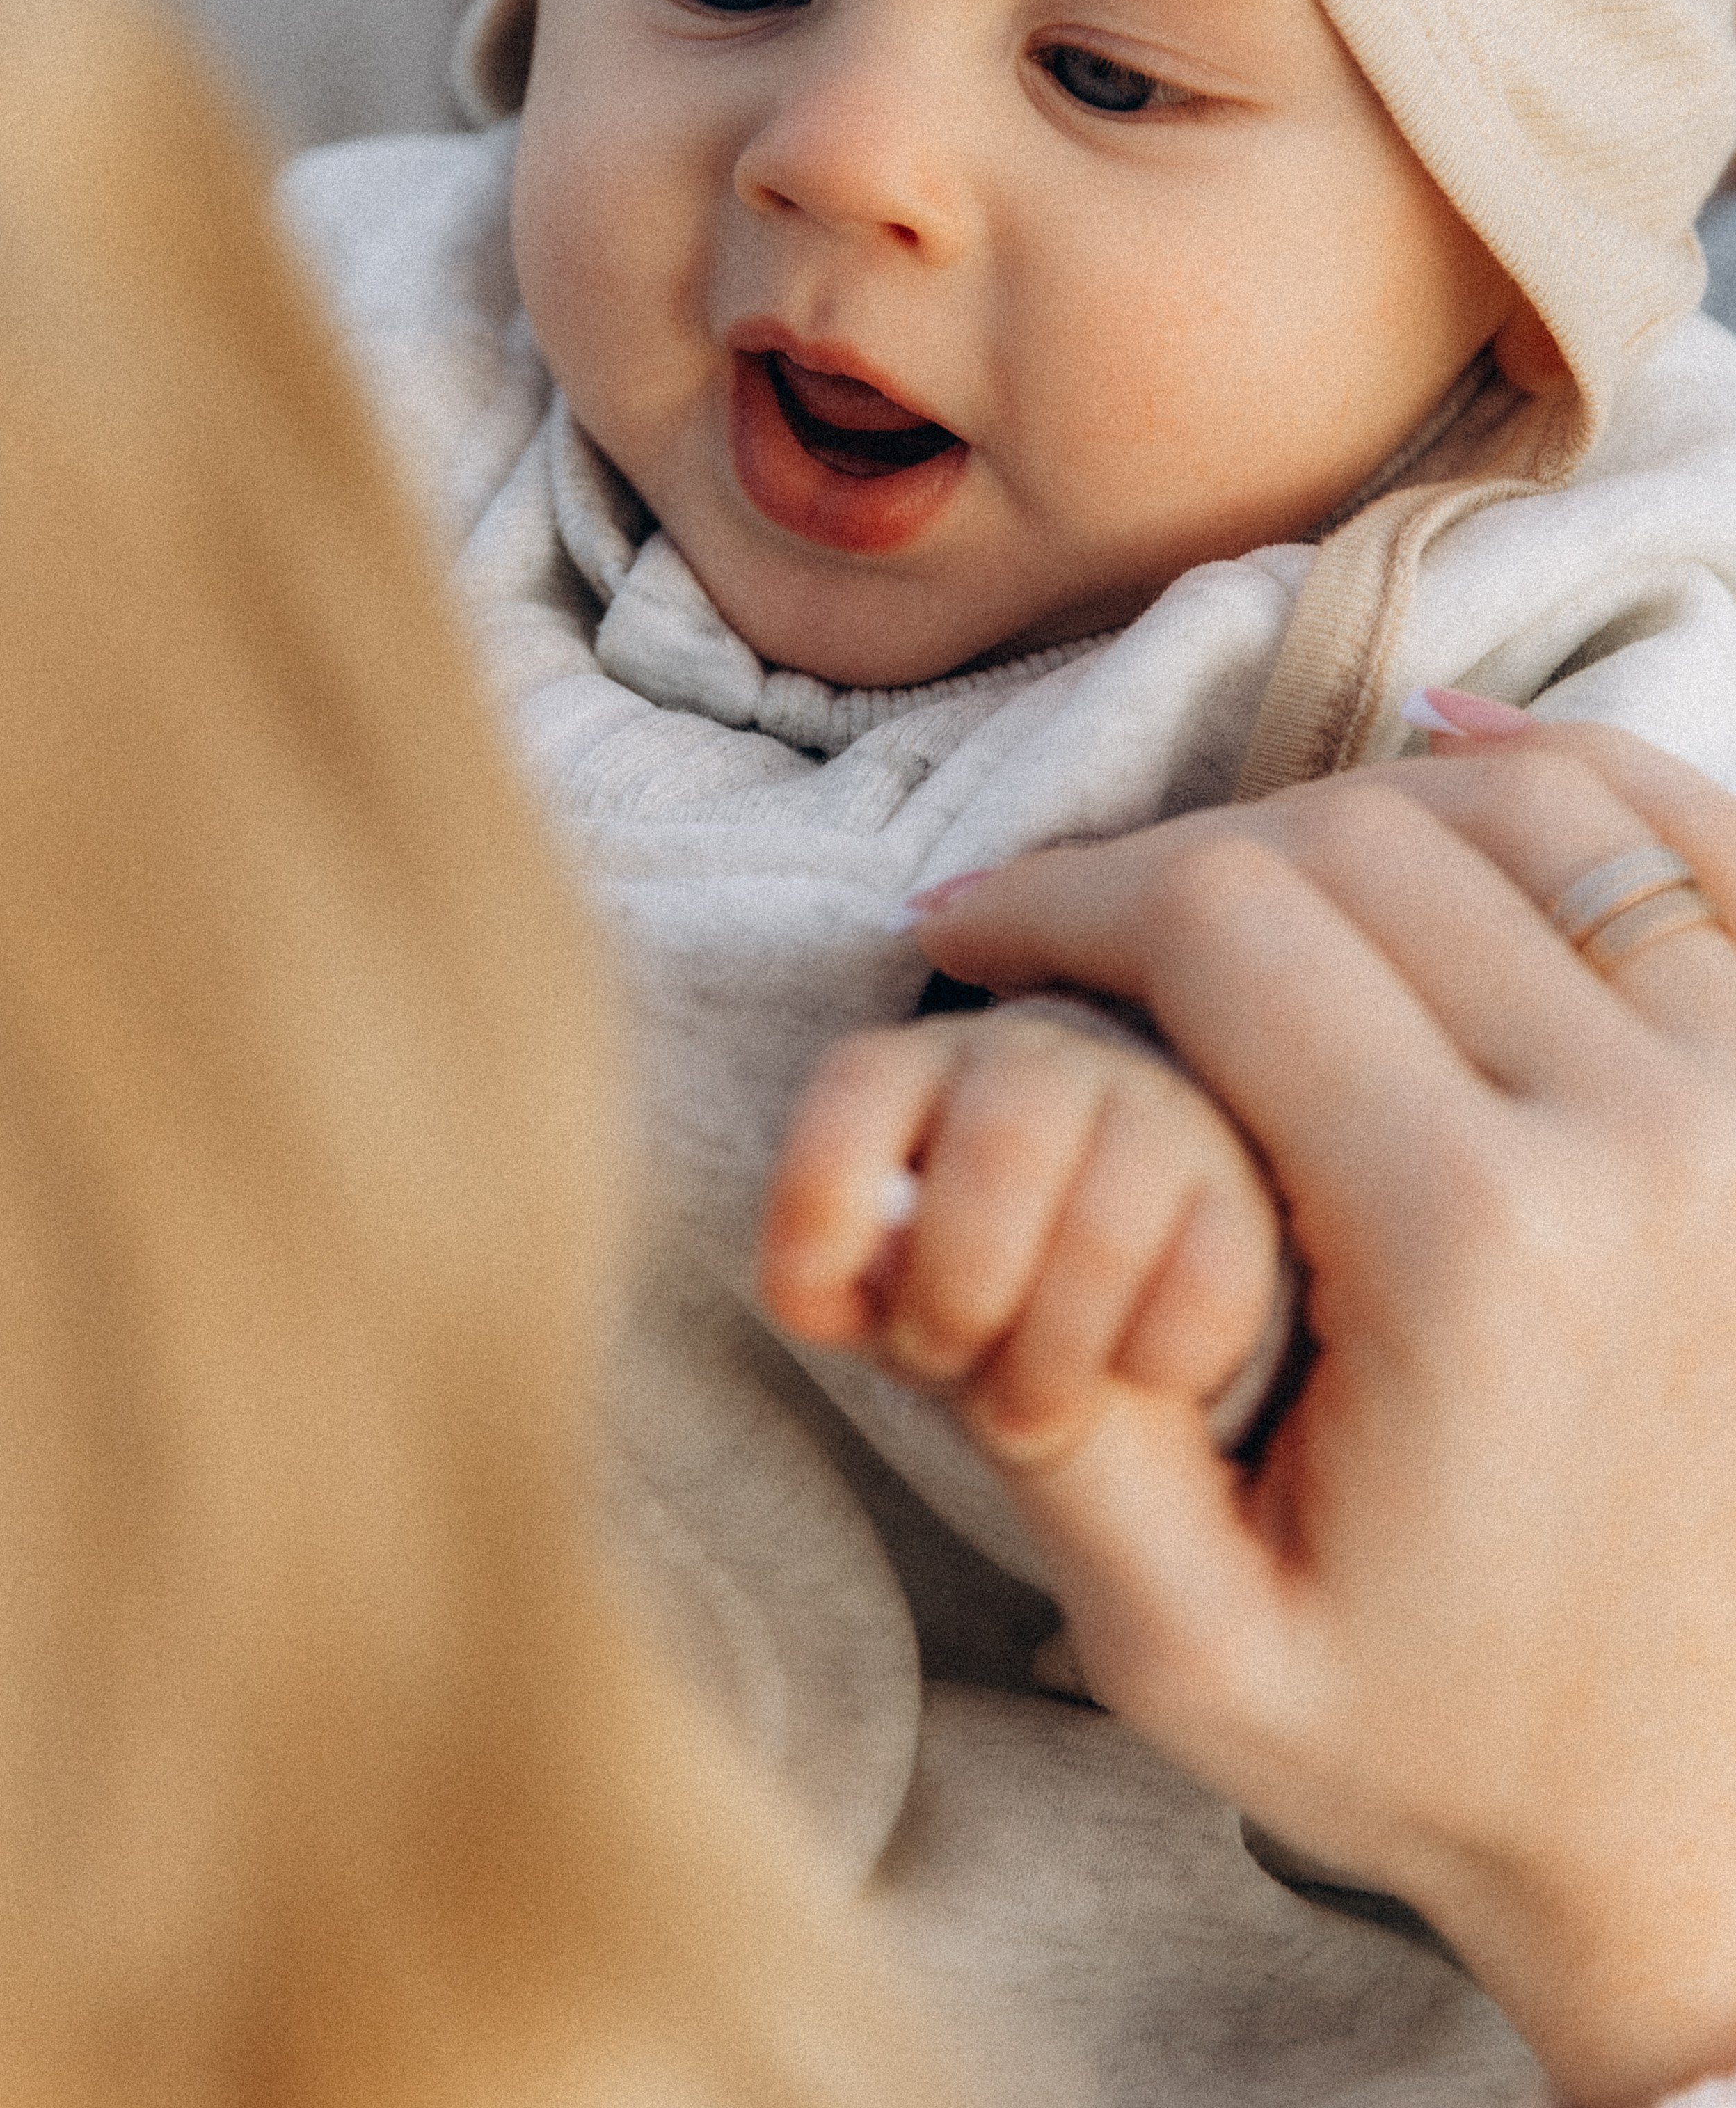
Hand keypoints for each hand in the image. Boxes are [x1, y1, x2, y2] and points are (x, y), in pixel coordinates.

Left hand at [761, 1001, 1281, 1466]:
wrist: (1101, 1317)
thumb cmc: (965, 1301)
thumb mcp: (875, 1300)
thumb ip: (853, 1284)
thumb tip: (878, 1248)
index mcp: (922, 1072)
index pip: (862, 1085)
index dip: (824, 1196)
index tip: (821, 1302)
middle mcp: (1042, 1066)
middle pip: (1004, 1145)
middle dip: (958, 1294)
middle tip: (945, 1362)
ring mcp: (1160, 1117)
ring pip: (1108, 1226)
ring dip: (1052, 1356)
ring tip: (1029, 1414)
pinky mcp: (1252, 1202)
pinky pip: (1213, 1285)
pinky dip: (1158, 1362)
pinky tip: (1135, 1379)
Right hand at [907, 723, 1735, 2107]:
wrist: (1702, 1814)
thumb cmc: (1437, 1738)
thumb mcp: (1186, 1645)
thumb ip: (1037, 1412)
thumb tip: (915, 1182)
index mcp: (1469, 1245)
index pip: (1219, 928)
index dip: (1059, 895)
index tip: (964, 927)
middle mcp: (1643, 1133)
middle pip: (1352, 843)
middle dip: (1164, 855)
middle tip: (1063, 921)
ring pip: (1525, 808)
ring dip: (1343, 807)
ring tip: (1224, 879)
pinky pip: (1700, 843)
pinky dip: (1568, 773)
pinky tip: (1451, 757)